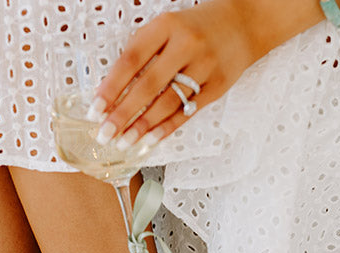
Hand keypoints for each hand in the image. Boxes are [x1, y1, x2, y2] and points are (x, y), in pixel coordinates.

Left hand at [90, 0, 256, 149]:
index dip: (111, 87)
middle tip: (105, 133)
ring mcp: (204, 66)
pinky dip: (166, 127)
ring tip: (124, 141)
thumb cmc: (196, 29)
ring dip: (142, 126)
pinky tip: (150, 139)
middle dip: (123, 113)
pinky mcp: (217, 85)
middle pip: (148, 85)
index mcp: (166, 25)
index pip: (131, 60)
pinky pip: (187, 111)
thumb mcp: (166, 28)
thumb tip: (111, 91)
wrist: (243, 23)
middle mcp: (186, 44)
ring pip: (167, 102)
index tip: (96, 108)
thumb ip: (142, 54)